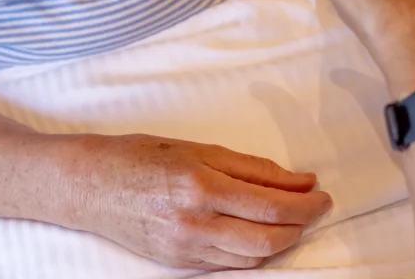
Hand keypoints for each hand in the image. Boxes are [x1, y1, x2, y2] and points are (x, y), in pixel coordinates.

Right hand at [61, 134, 331, 269]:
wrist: (91, 185)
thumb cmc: (143, 156)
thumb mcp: (199, 148)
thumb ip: (251, 167)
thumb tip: (298, 180)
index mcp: (202, 185)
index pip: (270, 205)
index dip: (304, 203)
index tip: (323, 192)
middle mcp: (195, 223)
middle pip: (266, 240)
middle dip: (300, 225)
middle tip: (318, 207)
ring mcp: (186, 250)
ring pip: (252, 259)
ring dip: (282, 242)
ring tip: (295, 220)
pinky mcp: (179, 265)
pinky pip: (230, 267)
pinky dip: (254, 255)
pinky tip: (264, 237)